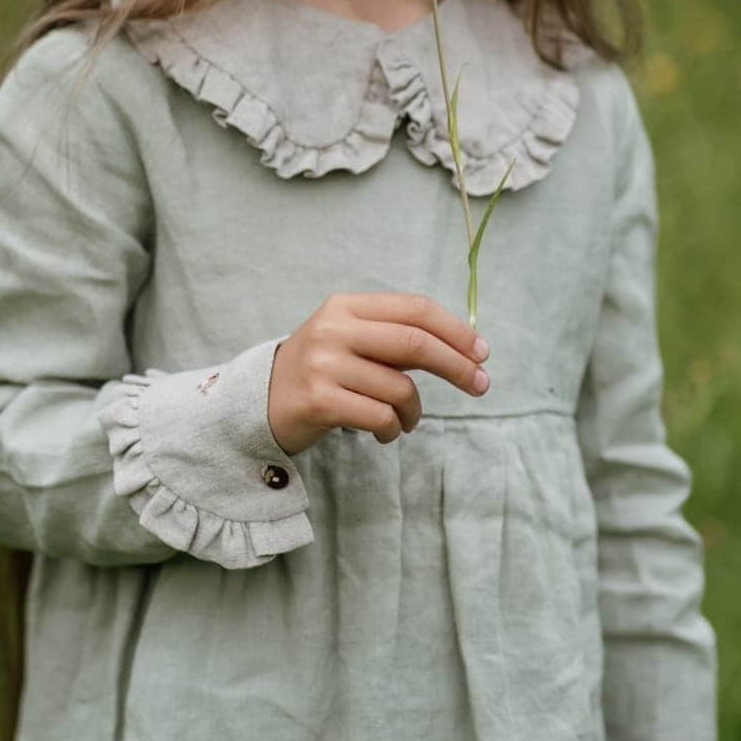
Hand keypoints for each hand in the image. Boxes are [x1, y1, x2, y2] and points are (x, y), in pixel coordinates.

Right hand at [267, 291, 490, 455]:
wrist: (259, 403)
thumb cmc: (320, 372)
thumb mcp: (350, 340)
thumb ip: (395, 337)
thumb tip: (463, 347)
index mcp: (346, 307)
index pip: (414, 309)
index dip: (455, 330)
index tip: (482, 352)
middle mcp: (334, 330)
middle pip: (414, 343)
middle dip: (457, 366)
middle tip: (481, 386)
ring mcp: (324, 365)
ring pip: (400, 388)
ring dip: (414, 412)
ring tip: (405, 421)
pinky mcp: (319, 401)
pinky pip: (380, 417)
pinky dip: (392, 430)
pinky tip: (385, 433)